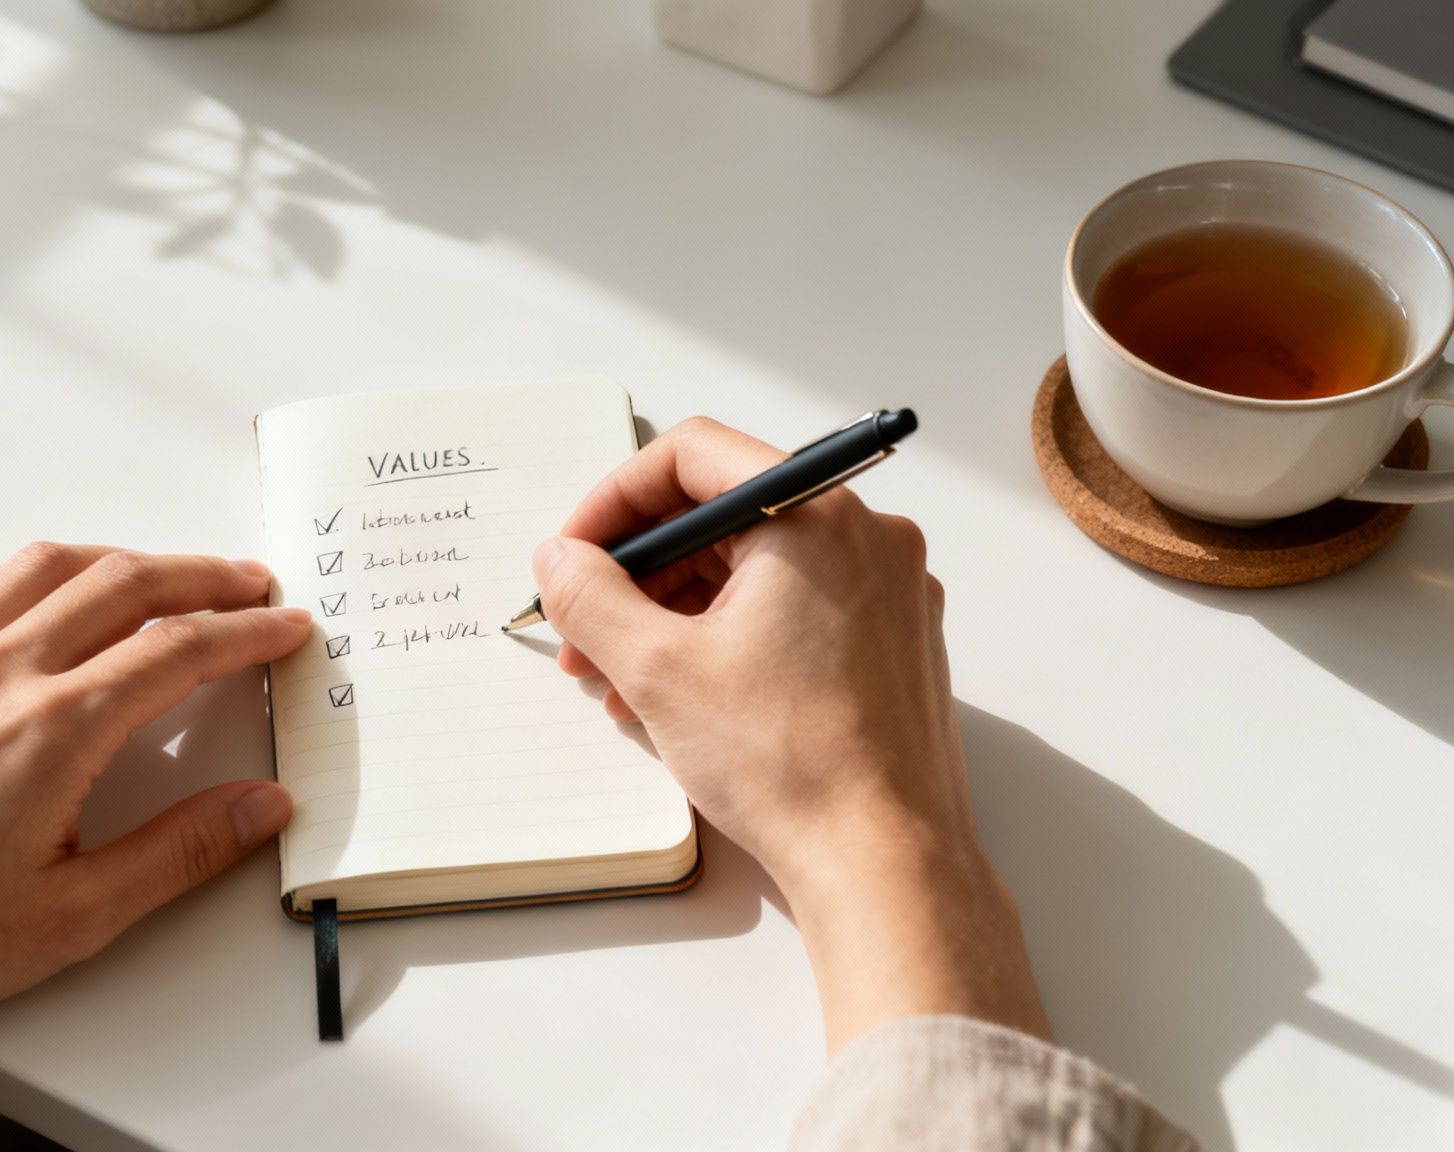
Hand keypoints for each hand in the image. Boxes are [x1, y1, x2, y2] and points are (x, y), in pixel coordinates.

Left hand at [0, 545, 310, 1140]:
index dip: (245, 632)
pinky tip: (34, 588)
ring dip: (116, 558)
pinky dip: (18, 572)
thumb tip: (262, 805)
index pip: (177, 650)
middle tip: (248, 582)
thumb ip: (180, 852)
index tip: (285, 626)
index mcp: (52, 731)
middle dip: (200, 575)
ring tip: (159, 573)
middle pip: (121, 585)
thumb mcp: (73, 918)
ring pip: (41, 567)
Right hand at [534, 418, 1048, 1050]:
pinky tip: (681, 697)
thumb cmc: (792, 764)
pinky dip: (730, 635)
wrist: (884, 862)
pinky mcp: (893, 644)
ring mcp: (889, 592)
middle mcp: (867, 538)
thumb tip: (560, 560)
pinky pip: (794, 610)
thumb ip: (591, 596)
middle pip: (725, 515)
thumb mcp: (656, 669)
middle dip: (639, 570)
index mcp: (817, 516)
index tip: (574, 553)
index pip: (693, 456)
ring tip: (619, 680)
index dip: (615, 500)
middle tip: (583, 629)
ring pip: (756, 569)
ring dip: (675, 610)